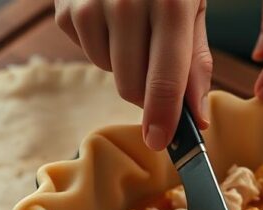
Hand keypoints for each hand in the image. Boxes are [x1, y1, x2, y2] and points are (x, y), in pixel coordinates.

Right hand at [56, 0, 211, 150]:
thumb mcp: (193, 6)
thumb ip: (196, 62)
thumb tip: (197, 117)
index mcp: (169, 4)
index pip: (165, 80)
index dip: (163, 119)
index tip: (161, 144)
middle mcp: (126, 4)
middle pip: (131, 87)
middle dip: (146, 93)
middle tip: (158, 70)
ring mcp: (90, 6)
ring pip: (109, 72)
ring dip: (125, 64)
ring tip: (135, 28)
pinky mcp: (66, 10)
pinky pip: (88, 52)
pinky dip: (103, 46)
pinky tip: (111, 18)